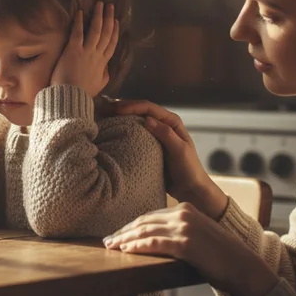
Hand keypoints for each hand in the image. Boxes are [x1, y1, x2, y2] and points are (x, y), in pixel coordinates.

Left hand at [50, 1, 118, 97]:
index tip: (116, 21)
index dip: (115, 31)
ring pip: (96, 30)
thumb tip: (108, 69)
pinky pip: (78, 33)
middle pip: (106, 33)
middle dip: (109, 18)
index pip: (112, 44)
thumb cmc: (82, 93)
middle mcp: (97, 55)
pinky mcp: (73, 51)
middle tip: (110, 6)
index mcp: (103, 64)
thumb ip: (104, 75)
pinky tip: (80, 12)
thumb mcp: (99, 85)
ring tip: (100, 4)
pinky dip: (79, 22)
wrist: (70, 98)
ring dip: (98, 16)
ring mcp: (86, 52)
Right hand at [97, 98, 226, 217]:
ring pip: (136, 119)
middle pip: (140, 110)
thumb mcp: (180, 150)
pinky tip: (112, 129)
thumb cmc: (189, 169)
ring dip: (121, 116)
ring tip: (104, 115)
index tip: (115, 109)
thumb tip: (147, 119)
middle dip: (122, 107)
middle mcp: (163, 124)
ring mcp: (155, 134)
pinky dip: (123, 128)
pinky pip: (134, 132)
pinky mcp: (149, 144)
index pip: (149, 107)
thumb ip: (165, 134)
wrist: (190, 189)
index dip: (131, 105)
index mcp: (172, 121)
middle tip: (104, 107)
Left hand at [103, 203, 277, 295]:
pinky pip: (155, 244)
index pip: (150, 215)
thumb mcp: (198, 234)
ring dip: (125, 240)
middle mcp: (183, 214)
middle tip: (107, 241)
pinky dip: (138, 246)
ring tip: (111, 247)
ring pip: (145, 232)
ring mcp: (185, 228)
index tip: (117, 234)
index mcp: (185, 208)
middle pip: (144, 222)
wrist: (243, 266)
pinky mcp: (186, 245)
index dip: (130, 225)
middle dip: (123, 232)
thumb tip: (154, 238)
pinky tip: (126, 251)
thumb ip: (178, 230)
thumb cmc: (220, 255)